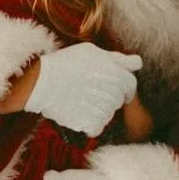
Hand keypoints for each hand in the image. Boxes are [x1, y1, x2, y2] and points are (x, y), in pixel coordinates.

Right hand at [24, 44, 141, 136]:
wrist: (41, 82)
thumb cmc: (65, 63)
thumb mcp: (92, 52)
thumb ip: (118, 59)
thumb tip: (138, 63)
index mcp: (116, 73)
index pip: (131, 84)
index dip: (122, 85)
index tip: (111, 86)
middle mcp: (113, 91)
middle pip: (119, 100)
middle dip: (109, 96)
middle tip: (89, 90)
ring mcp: (103, 108)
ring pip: (109, 114)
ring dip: (98, 110)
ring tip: (80, 99)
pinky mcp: (92, 123)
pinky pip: (98, 127)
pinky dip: (89, 123)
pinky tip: (77, 112)